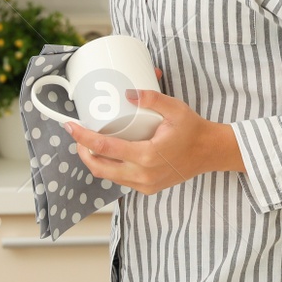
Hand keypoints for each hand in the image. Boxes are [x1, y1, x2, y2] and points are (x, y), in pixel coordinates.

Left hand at [67, 75, 244, 195]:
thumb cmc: (193, 130)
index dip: (83, 138)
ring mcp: (145, 185)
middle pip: (99, 168)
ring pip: (108, 176)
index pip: (104, 148)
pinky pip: (121, 180)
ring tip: (90, 143)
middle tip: (78, 136)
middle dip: (82, 152)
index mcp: (147, 156)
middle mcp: (143, 175)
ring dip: (95, 161)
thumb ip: (152, 98)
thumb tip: (128, 93)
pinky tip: (109, 154)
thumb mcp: (175, 109)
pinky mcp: (147, 188)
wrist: (209, 152)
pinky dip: (110, 168)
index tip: (71, 126)